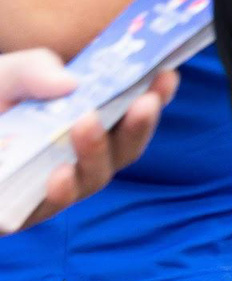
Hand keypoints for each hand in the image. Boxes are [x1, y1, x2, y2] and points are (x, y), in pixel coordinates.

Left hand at [0, 49, 176, 232]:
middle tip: (144, 103)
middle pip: (125, 148)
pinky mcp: (26, 211)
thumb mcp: (9, 75)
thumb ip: (36, 69)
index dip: (157, 94)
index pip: (133, 109)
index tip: (168, 75)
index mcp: (90, 118)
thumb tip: (71, 84)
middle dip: (139, 126)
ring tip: (87, 124)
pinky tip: (58, 176)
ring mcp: (57, 185)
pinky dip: (61, 191)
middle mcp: (82, 155)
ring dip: (98, 152)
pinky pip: (50, 207)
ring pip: (96, 178)